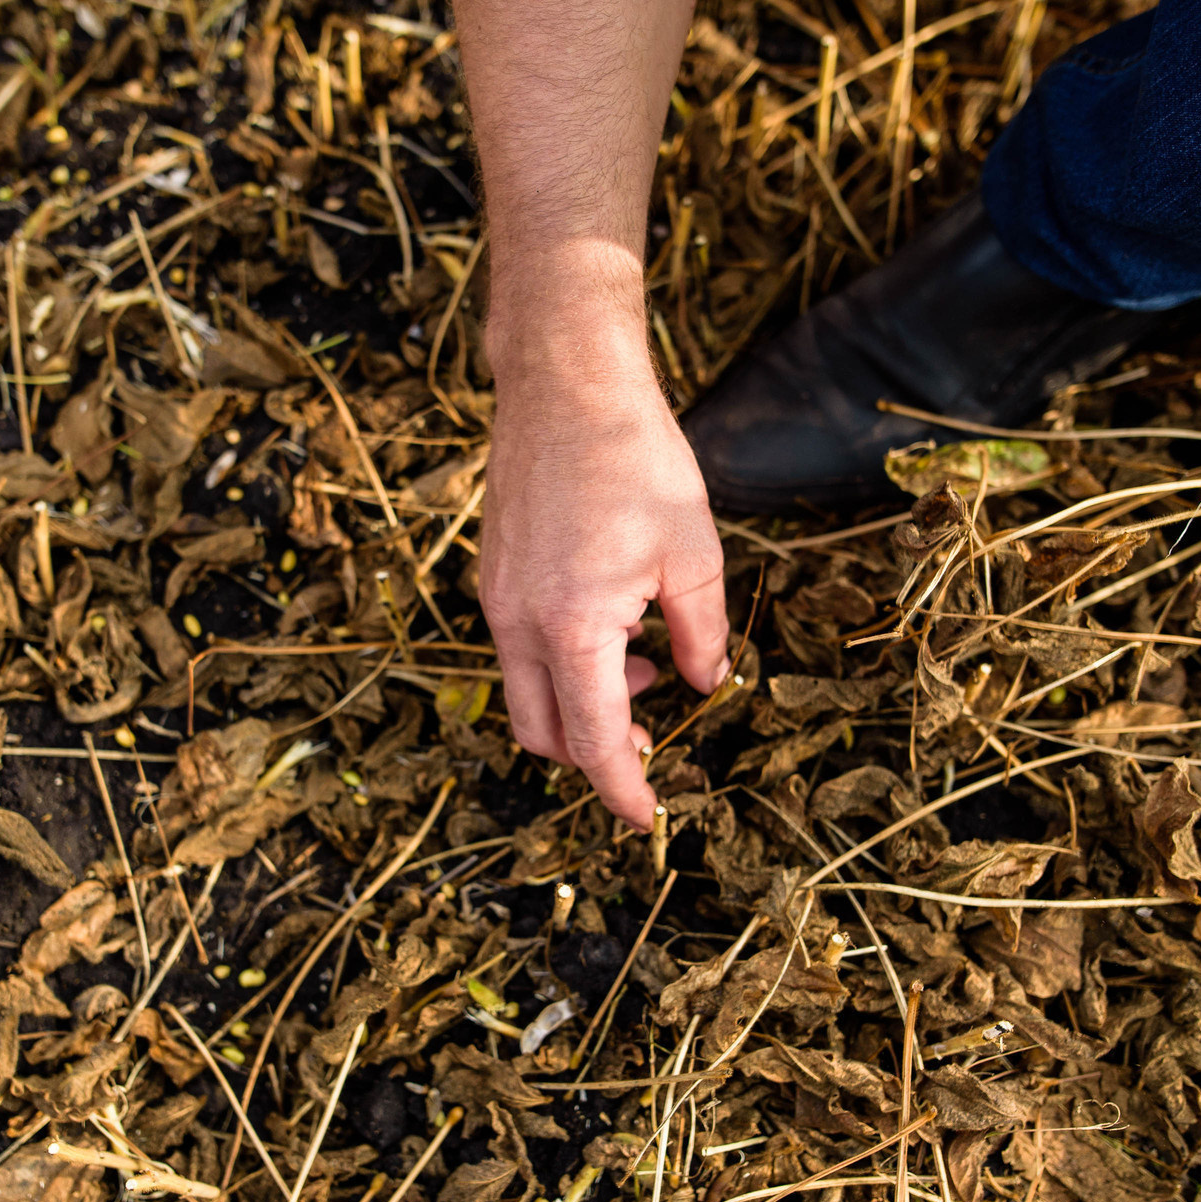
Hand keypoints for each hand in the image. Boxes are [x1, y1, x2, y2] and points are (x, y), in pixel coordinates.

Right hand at [479, 345, 729, 829]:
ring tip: (642, 669)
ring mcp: (497, 599)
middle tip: (648, 748)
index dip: (622, 789)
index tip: (647, 817)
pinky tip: (611, 623)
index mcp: (572, 627)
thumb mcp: (694, 553)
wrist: (565, 384)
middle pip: (543, 733)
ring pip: (526, 693)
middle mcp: (519, 623)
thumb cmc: (635, 459)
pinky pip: (519, 649)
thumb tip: (706, 685)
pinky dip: (561, 664)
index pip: (593, 741)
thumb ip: (703, 634)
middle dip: (592, 756)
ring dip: (579, 706)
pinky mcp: (494, 576)